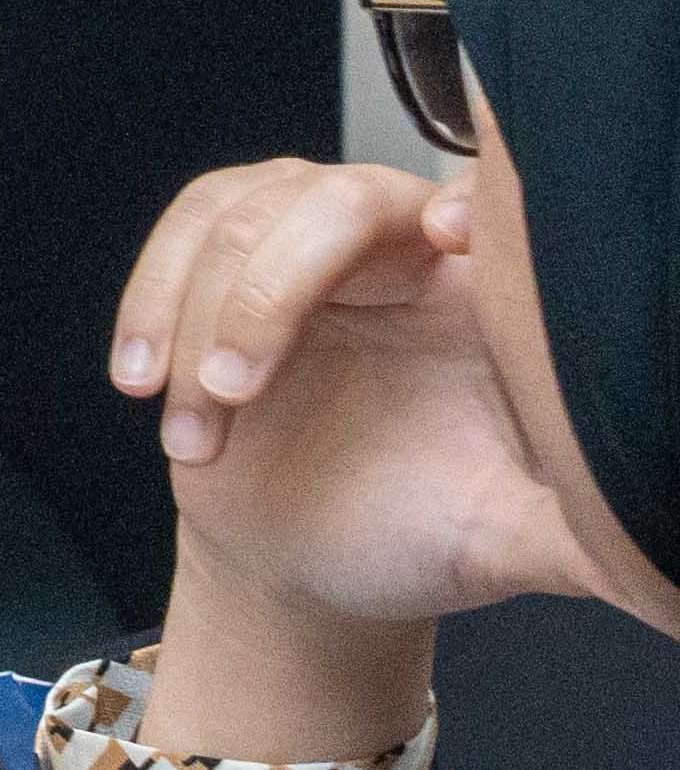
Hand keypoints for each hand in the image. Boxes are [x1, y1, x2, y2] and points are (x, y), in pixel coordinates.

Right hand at [113, 155, 607, 752]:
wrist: (305, 563)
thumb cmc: (422, 541)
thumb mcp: (515, 539)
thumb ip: (589, 537)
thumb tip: (667, 571)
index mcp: (483, 297)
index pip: (481, 205)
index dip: (464, 203)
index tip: (450, 237)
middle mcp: (396, 248)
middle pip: (334, 198)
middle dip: (274, 286)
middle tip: (241, 388)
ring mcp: (301, 245)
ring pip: (238, 215)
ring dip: (196, 318)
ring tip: (192, 422)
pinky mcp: (220, 260)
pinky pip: (180, 237)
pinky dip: (150, 304)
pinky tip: (142, 381)